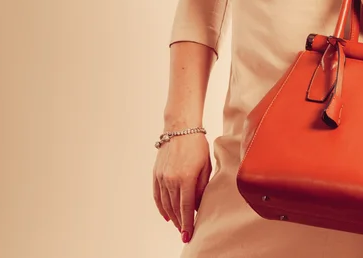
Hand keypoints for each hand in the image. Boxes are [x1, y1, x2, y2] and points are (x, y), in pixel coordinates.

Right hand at [153, 127, 211, 243]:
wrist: (180, 129)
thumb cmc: (197, 145)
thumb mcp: (206, 166)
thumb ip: (202, 187)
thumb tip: (198, 205)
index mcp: (185, 178)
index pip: (186, 207)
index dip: (188, 223)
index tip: (189, 234)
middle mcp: (171, 179)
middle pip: (175, 208)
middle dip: (180, 222)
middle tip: (185, 233)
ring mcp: (162, 177)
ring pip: (166, 204)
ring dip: (172, 216)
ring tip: (178, 225)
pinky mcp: (156, 174)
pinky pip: (157, 195)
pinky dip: (161, 207)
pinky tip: (166, 215)